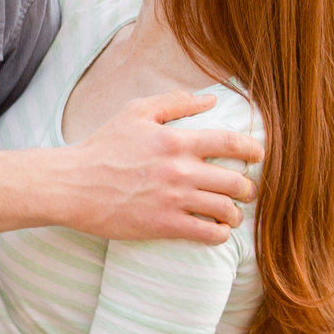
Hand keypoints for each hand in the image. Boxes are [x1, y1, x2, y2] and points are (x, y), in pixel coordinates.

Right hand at [69, 91, 261, 245]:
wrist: (73, 185)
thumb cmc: (103, 146)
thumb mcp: (136, 112)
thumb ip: (175, 102)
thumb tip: (210, 100)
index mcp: (176, 140)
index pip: (230, 143)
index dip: (253, 150)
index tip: (259, 156)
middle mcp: (180, 170)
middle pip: (235, 181)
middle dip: (249, 188)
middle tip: (246, 190)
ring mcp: (174, 200)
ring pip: (226, 210)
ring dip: (236, 213)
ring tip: (233, 214)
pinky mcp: (165, 225)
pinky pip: (208, 234)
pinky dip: (220, 234)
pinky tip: (216, 230)